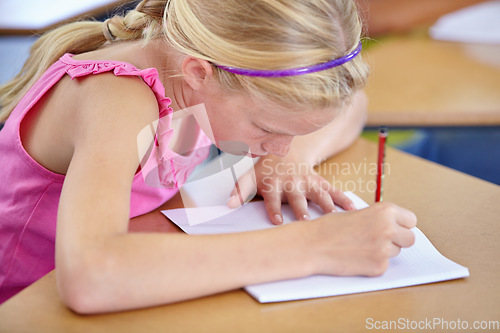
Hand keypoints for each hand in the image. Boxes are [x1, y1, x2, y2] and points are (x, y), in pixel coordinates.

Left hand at [227, 154, 355, 223]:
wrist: (285, 152)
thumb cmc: (265, 171)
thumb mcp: (250, 177)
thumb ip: (240, 191)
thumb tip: (229, 205)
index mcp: (274, 184)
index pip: (272, 198)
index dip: (274, 209)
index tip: (277, 221)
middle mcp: (292, 183)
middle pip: (298, 198)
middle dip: (302, 209)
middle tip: (307, 221)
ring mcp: (308, 182)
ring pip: (319, 194)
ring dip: (326, 205)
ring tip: (334, 218)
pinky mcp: (321, 183)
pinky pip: (334, 190)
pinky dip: (344, 199)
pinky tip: (354, 210)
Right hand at [311, 202, 416, 276]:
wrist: (313, 244)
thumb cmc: (331, 227)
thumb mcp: (358, 213)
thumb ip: (380, 219)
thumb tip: (396, 227)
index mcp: (385, 211)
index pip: (411, 220)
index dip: (401, 224)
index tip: (395, 227)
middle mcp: (389, 228)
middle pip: (410, 238)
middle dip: (399, 240)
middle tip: (381, 239)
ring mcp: (384, 249)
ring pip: (396, 252)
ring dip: (384, 251)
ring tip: (362, 246)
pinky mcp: (378, 266)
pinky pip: (384, 265)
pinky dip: (373, 262)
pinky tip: (357, 256)